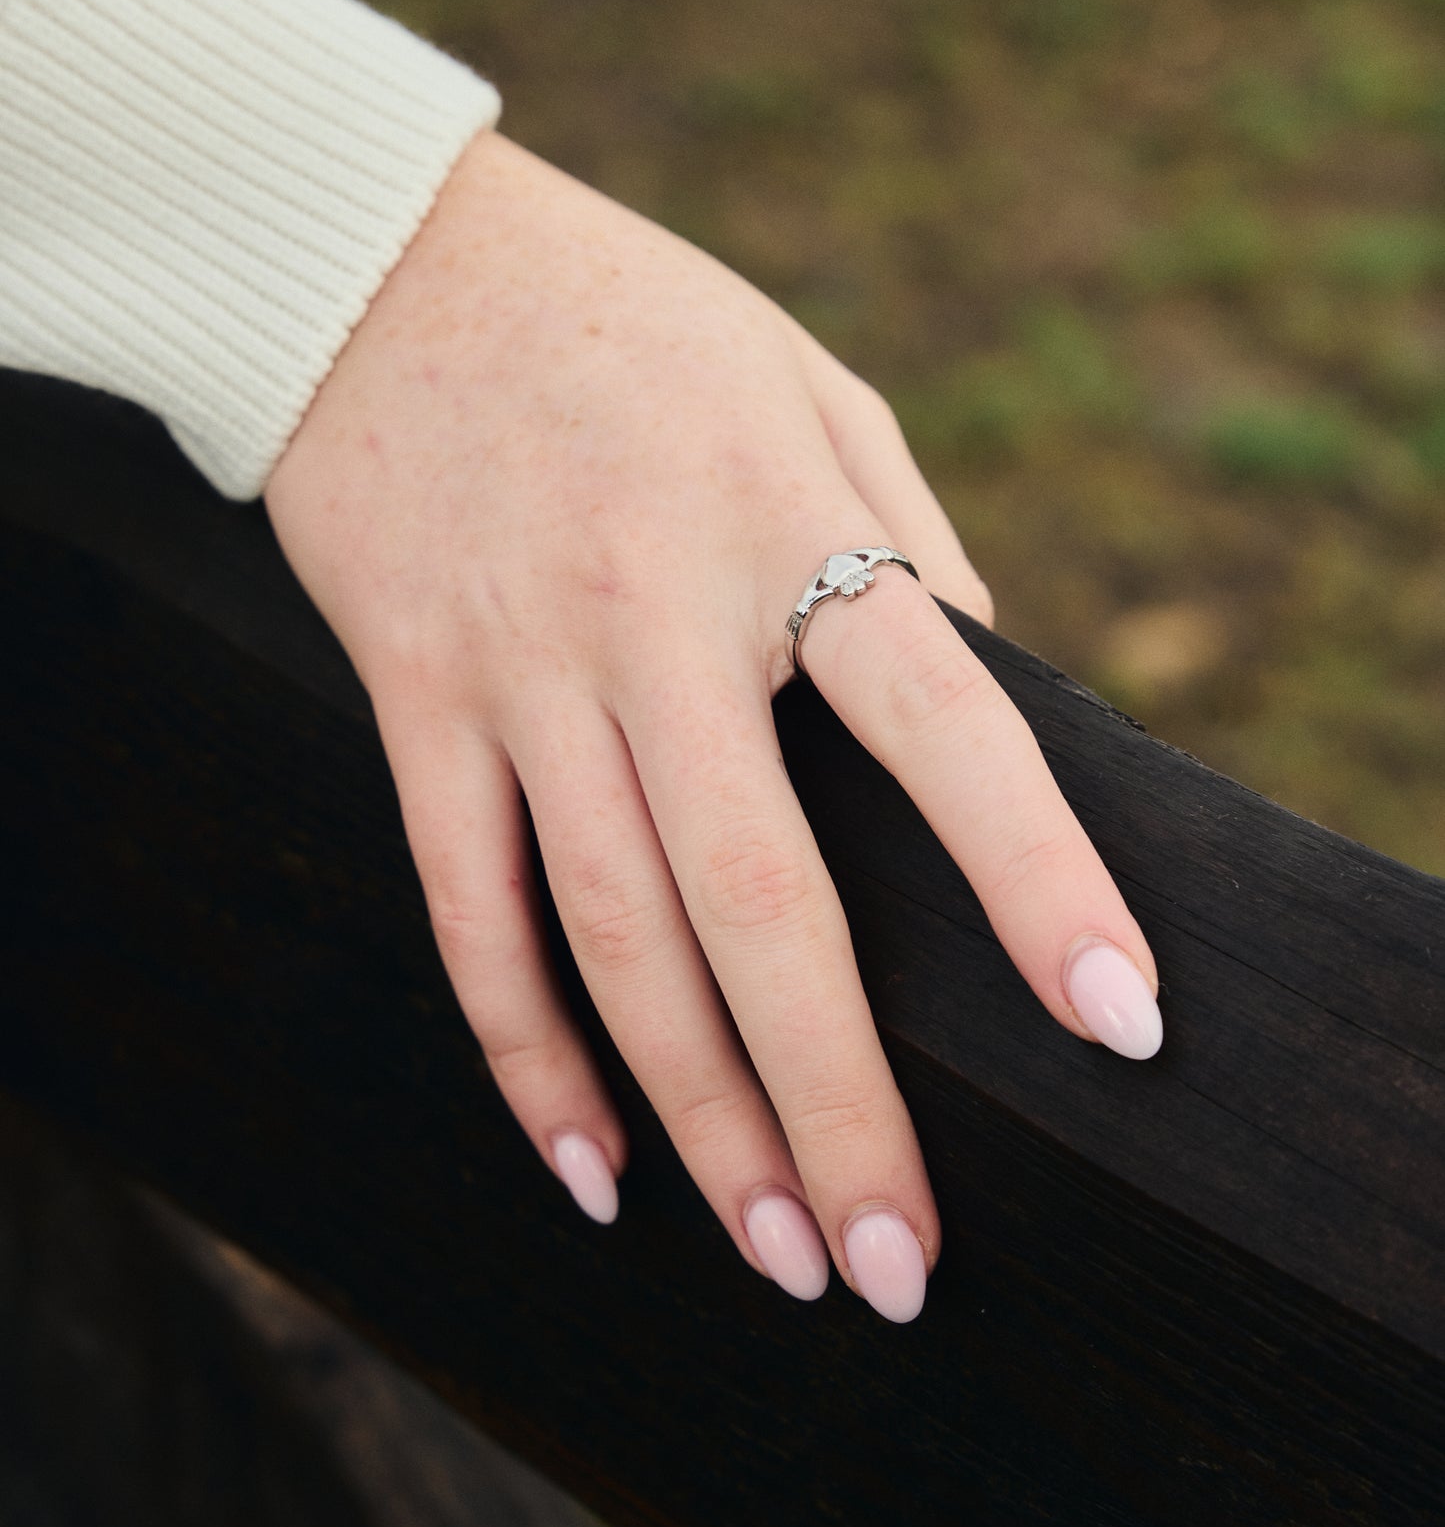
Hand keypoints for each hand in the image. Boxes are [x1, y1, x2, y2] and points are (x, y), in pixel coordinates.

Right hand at [264, 130, 1161, 1322]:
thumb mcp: (804, 381)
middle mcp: (652, 611)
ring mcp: (519, 663)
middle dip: (840, 1099)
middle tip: (896, 1264)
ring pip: (612, 936)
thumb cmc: (627, 320)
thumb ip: (903, 536)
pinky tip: (584, 1160)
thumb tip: (997, 692)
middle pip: (762, 896)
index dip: (1038, 876)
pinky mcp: (412, 694)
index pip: (948, 723)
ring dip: (697, 1114)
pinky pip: (468, 904)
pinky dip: (524, 1049)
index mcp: (781, 518)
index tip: (1117, 1022)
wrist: (374, 261)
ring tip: (777, 1248)